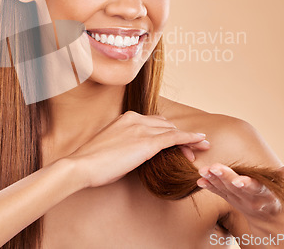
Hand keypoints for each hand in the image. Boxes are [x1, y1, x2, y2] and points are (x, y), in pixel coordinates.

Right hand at [66, 111, 208, 188]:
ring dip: (188, 140)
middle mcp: (135, 119)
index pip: (154, 122)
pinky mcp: (147, 142)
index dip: (167, 132)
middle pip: (165, 125)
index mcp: (126, 118)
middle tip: (190, 152)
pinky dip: (190, 138)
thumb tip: (136, 153)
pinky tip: (201, 141)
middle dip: (180, 137)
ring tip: (200, 149)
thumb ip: (127, 144)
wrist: (82, 165)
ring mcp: (141, 129)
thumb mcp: (112, 147)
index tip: (175, 144)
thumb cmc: (93, 162)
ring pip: (172, 131)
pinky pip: (175, 138)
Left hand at [195, 150, 283, 219]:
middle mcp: (253, 199)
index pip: (258, 189)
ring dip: (214, 180)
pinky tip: (201, 180)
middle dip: (225, 178)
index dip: (248, 184)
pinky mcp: (231, 200)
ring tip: (204, 170)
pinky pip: (220, 194)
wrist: (275, 219)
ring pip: (226, 191)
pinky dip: (210, 187)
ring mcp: (240, 202)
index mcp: (268, 194)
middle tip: (213, 168)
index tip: (238, 180)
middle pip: (238, 189)